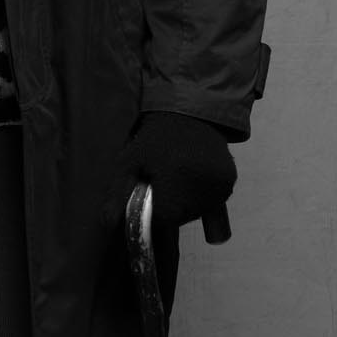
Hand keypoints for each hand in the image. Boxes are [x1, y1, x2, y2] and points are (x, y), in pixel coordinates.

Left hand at [108, 113, 235, 230]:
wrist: (189, 111)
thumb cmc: (154, 138)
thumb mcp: (129, 162)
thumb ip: (117, 194)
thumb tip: (107, 224)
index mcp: (175, 189)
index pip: (163, 219)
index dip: (153, 208)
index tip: (151, 190)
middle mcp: (201, 192)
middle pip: (181, 217)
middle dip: (170, 205)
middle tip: (164, 178)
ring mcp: (219, 187)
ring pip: (198, 210)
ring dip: (187, 201)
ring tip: (179, 175)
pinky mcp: (229, 181)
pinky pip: (214, 199)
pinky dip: (203, 193)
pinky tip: (194, 175)